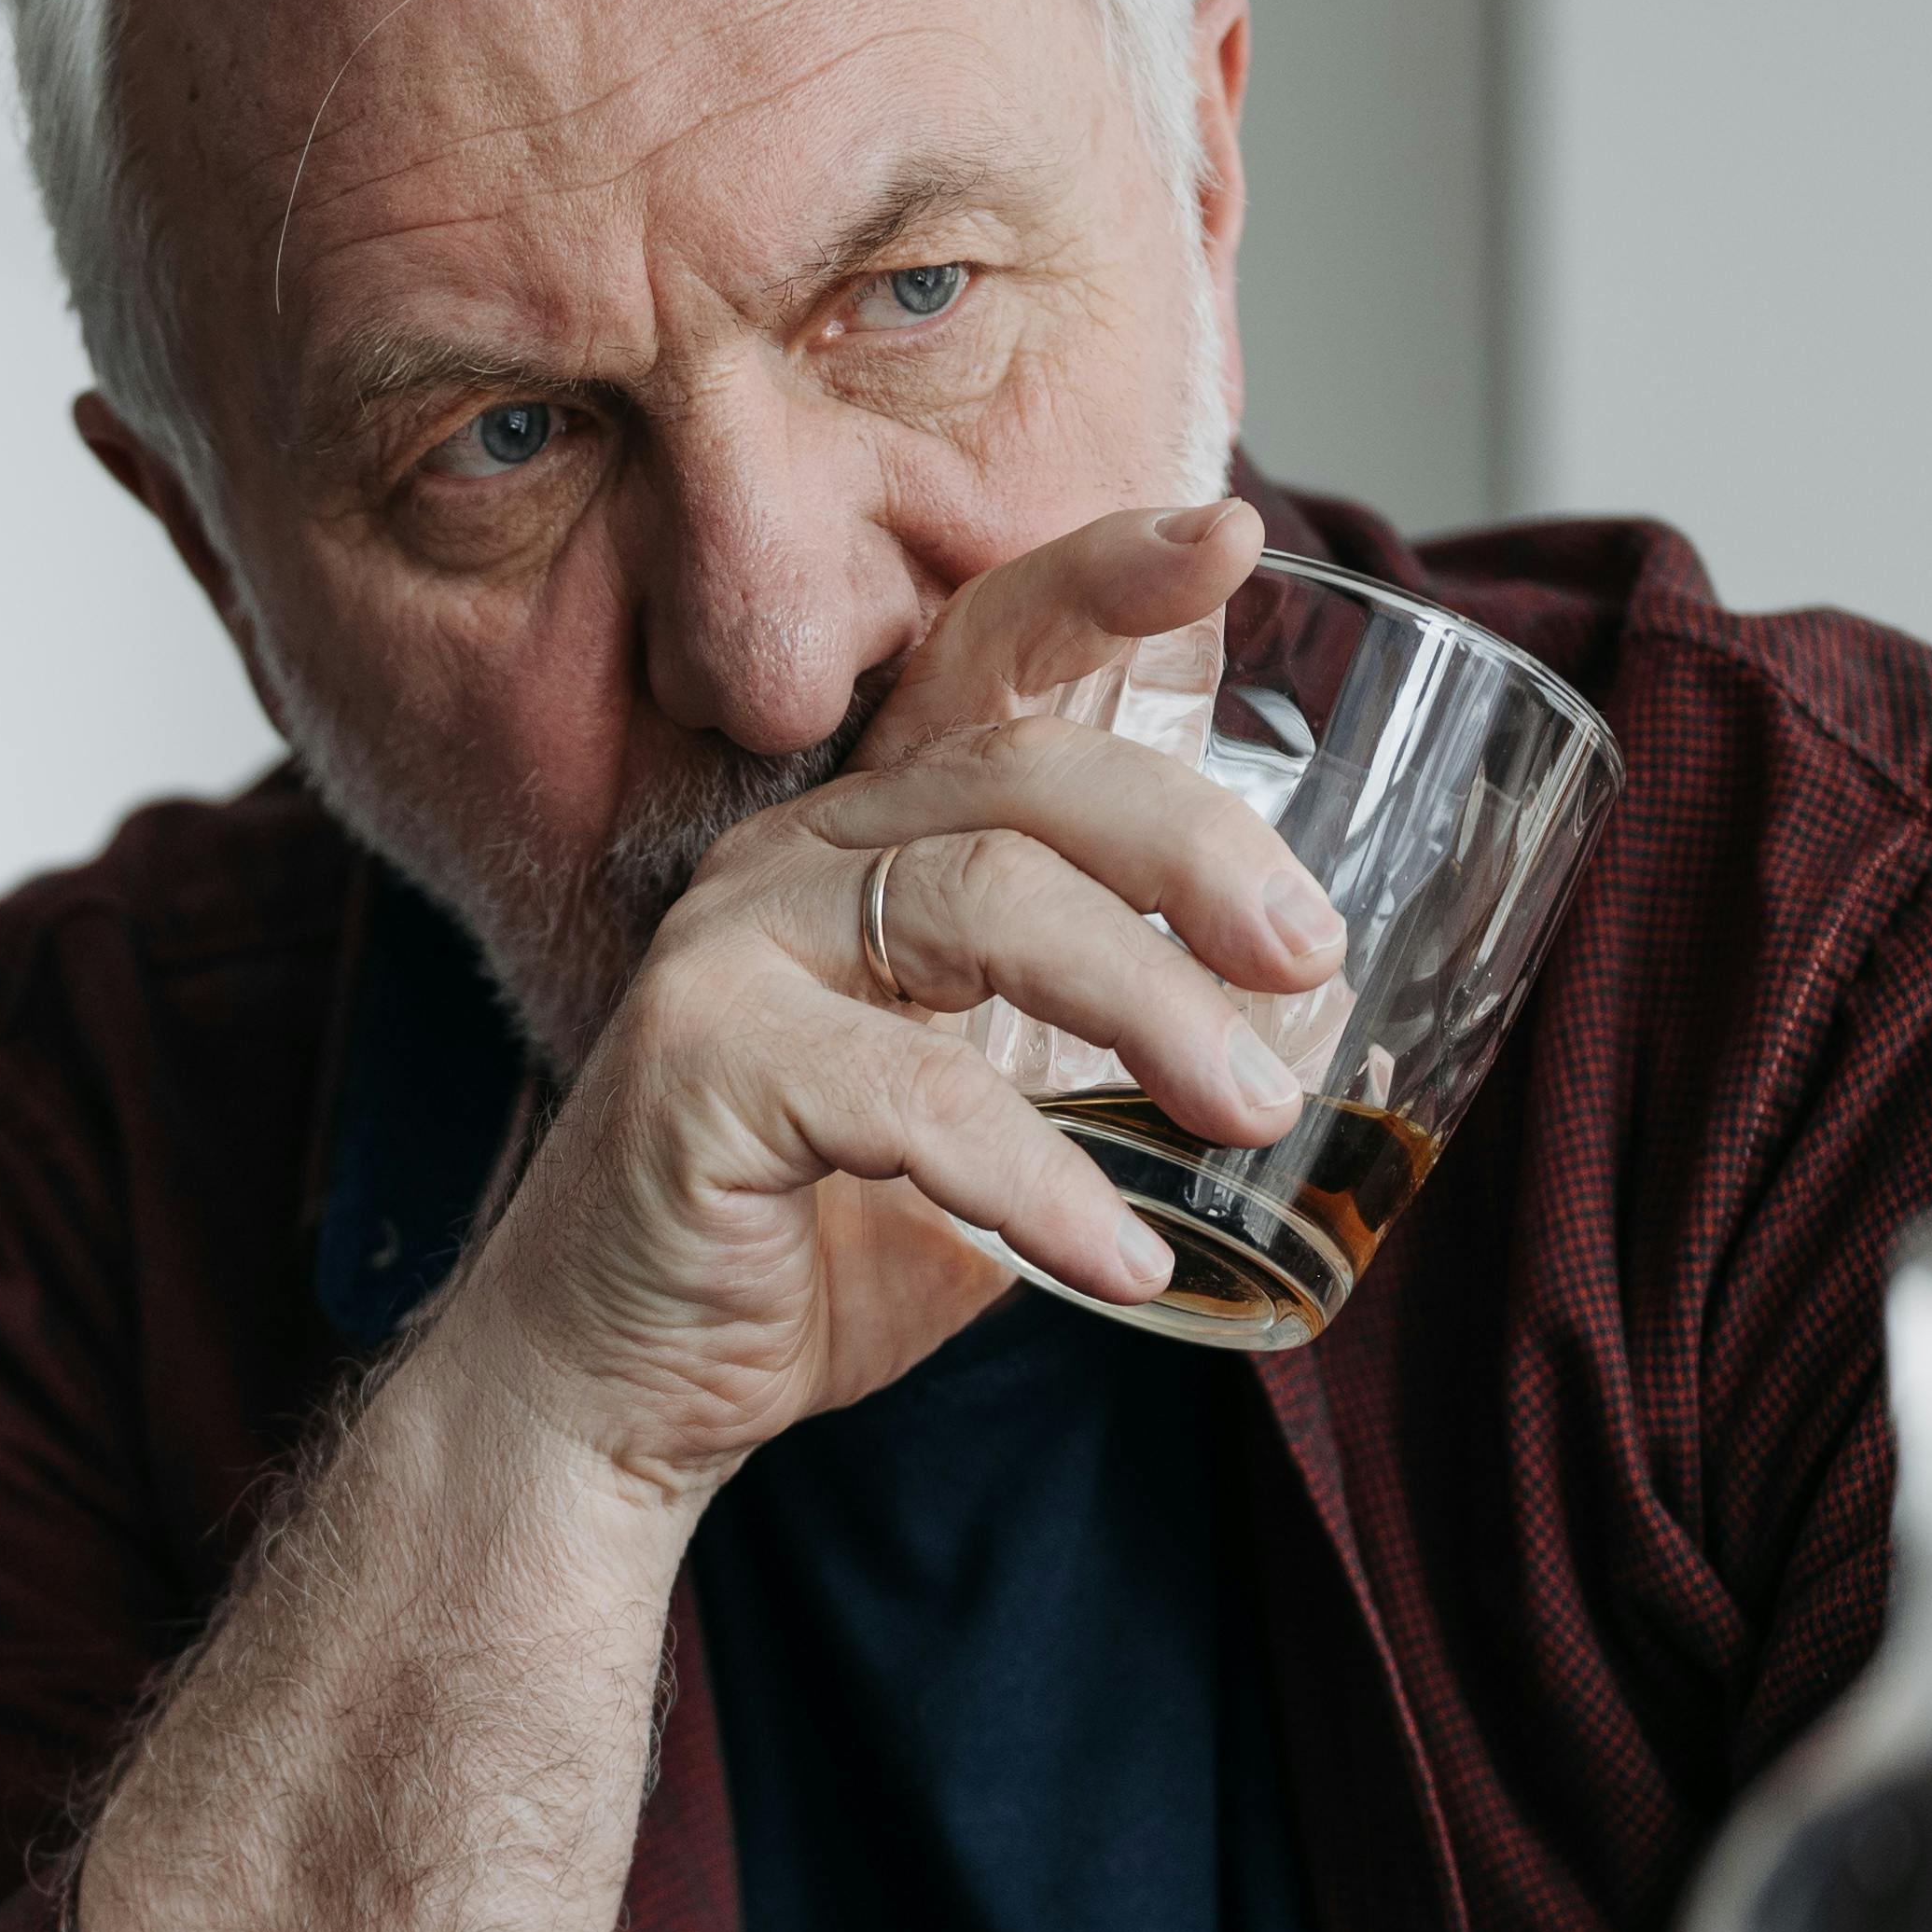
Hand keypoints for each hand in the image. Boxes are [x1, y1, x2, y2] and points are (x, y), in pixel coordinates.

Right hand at [422, 498, 1341, 1506]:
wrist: (612, 1396)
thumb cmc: (808, 1255)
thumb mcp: (991, 1122)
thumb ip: (1105, 1058)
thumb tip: (1319, 1032)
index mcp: (861, 847)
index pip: (979, 662)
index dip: (1099, 581)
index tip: (1229, 535)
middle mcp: (786, 863)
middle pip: (1019, 773)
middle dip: (1192, 847)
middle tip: (1307, 957)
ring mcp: (728, 955)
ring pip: (983, 903)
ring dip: (1150, 1007)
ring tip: (1257, 1113)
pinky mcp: (699, 1070)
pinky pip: (916, 1096)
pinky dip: (1043, 1182)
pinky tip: (1121, 1263)